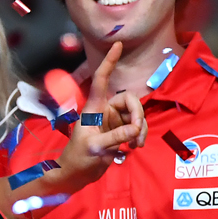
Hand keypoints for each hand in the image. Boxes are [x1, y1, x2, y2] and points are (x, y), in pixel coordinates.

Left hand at [57, 42, 145, 187]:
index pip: (102, 79)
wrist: (77, 175)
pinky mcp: (120, 132)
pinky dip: (140, 136)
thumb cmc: (78, 158)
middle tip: (137, 133)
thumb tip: (135, 129)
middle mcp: (104, 111)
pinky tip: (136, 147)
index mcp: (93, 108)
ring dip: (141, 129)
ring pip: (136, 115)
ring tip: (137, 145)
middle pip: (130, 100)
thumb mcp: (95, 148)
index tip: (117, 44)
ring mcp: (113, 121)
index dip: (109, 62)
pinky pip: (137, 127)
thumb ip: (115, 137)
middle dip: (138, 114)